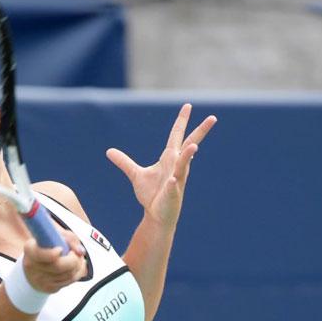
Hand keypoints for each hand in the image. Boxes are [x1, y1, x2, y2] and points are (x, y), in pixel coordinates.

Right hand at [22, 230, 86, 293]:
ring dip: (79, 266)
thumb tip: (81, 252)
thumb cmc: (46, 245)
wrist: (35, 262)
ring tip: (78, 258)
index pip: (41, 255)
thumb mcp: (54, 234)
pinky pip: (69, 282)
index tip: (60, 249)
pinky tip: (76, 266)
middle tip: (75, 253)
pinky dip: (77, 273)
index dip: (53, 253)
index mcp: (30, 249)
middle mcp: (32, 266)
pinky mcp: (49, 288)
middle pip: (59, 267)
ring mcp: (40, 279)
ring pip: (68, 275)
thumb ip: (69, 238)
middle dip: (74, 260)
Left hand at [106, 103, 215, 227]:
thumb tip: (109, 151)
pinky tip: (172, 180)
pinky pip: (172, 187)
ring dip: (188, 156)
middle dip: (200, 132)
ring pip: (184, 165)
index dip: (181, 121)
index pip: (177, 136)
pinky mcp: (172, 194)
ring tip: (193, 146)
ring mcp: (176, 180)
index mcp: (169, 158)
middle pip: (189, 145)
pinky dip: (172, 183)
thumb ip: (124, 162)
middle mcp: (176, 166)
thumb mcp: (136, 174)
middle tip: (212, 118)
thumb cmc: (151, 194)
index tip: (188, 106)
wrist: (156, 215)